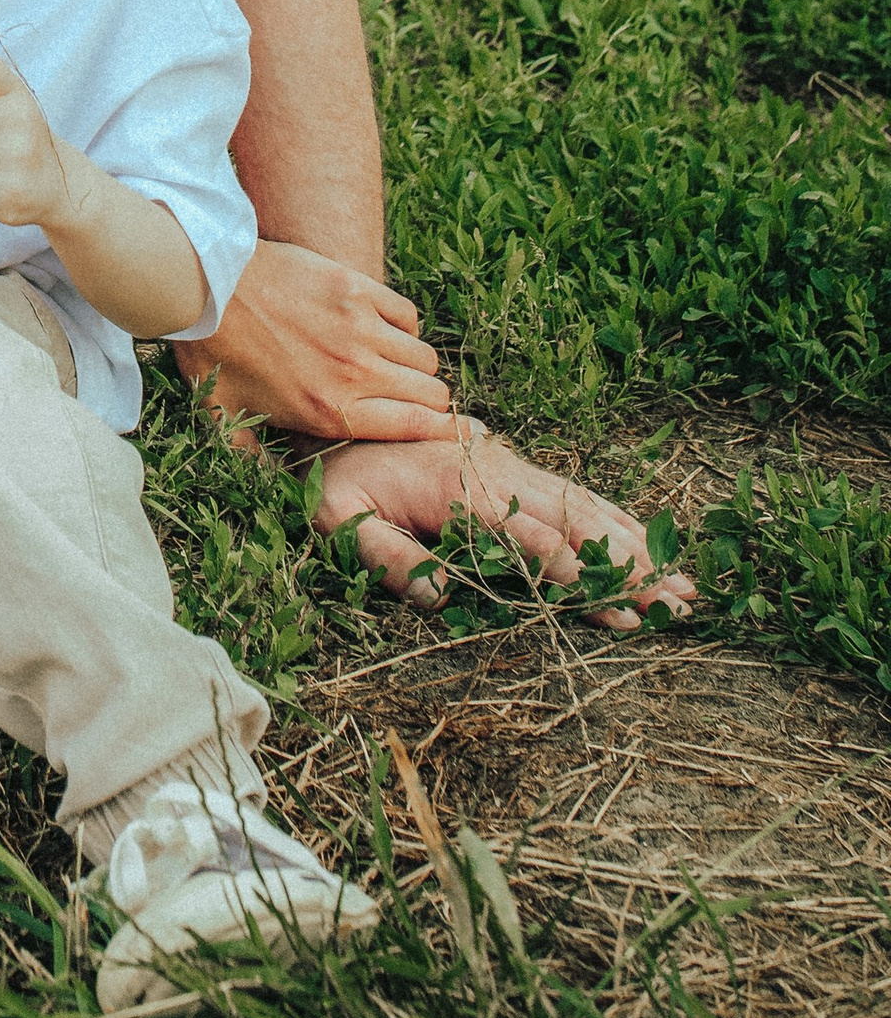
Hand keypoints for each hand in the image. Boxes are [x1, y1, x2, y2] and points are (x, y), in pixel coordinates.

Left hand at [176, 236, 449, 441]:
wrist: (203, 283)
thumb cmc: (212, 353)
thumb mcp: (225, 418)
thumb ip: (255, 459)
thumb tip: (274, 489)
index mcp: (331, 411)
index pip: (416, 428)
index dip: (441, 434)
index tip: (452, 434)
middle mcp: (355, 372)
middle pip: (432, 394)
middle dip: (429, 404)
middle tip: (412, 402)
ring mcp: (359, 327)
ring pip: (424, 356)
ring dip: (416, 366)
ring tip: (394, 367)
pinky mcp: (356, 288)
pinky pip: (407, 315)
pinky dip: (404, 327)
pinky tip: (383, 330)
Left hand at [311, 420, 696, 629]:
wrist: (339, 414)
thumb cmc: (334, 478)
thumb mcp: (338, 518)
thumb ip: (386, 556)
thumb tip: (439, 596)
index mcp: (456, 488)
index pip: (525, 533)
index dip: (566, 568)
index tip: (607, 601)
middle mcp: (495, 474)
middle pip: (574, 521)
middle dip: (626, 564)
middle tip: (674, 603)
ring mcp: (509, 469)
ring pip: (585, 509)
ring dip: (635, 547)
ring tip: (681, 585)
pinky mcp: (512, 470)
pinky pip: (574, 496)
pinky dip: (617, 522)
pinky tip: (648, 544)